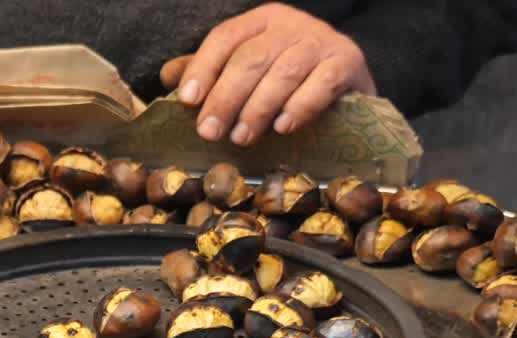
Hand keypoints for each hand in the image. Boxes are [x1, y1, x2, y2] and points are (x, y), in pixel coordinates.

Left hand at [160, 3, 374, 145]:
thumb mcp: (247, 69)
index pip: (225, 38)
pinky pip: (322, 83)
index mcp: (261, 21)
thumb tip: (167, 76)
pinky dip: (300, 106)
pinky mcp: (348, 62)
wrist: (348, 81)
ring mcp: (322, 41)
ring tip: (241, 138)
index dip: (203, 68)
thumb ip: (210, 71)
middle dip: (226, 97)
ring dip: (258, 108)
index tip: (187, 101)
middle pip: (251, 58)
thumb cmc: (287, 79)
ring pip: (284, 72)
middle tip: (209, 132)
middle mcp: (291, 25)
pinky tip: (283, 127)